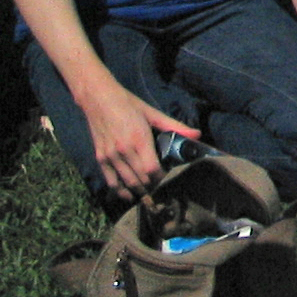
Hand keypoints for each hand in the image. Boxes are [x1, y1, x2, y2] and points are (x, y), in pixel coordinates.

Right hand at [80, 83, 200, 200]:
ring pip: (126, 182)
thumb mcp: (152, 113)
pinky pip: (110, 181)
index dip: (161, 177)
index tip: (168, 176)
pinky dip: (120, 191)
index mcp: (139, 139)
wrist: (99, 100)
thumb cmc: (129, 105)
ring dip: (138, 191)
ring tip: (148, 194)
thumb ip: (174, 126)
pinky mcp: (100, 158)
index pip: (152, 169)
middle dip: (151, 186)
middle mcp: (123, 150)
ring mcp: (110, 156)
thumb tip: (197, 134)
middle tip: (160, 187)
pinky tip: (128, 196)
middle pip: (140, 178)